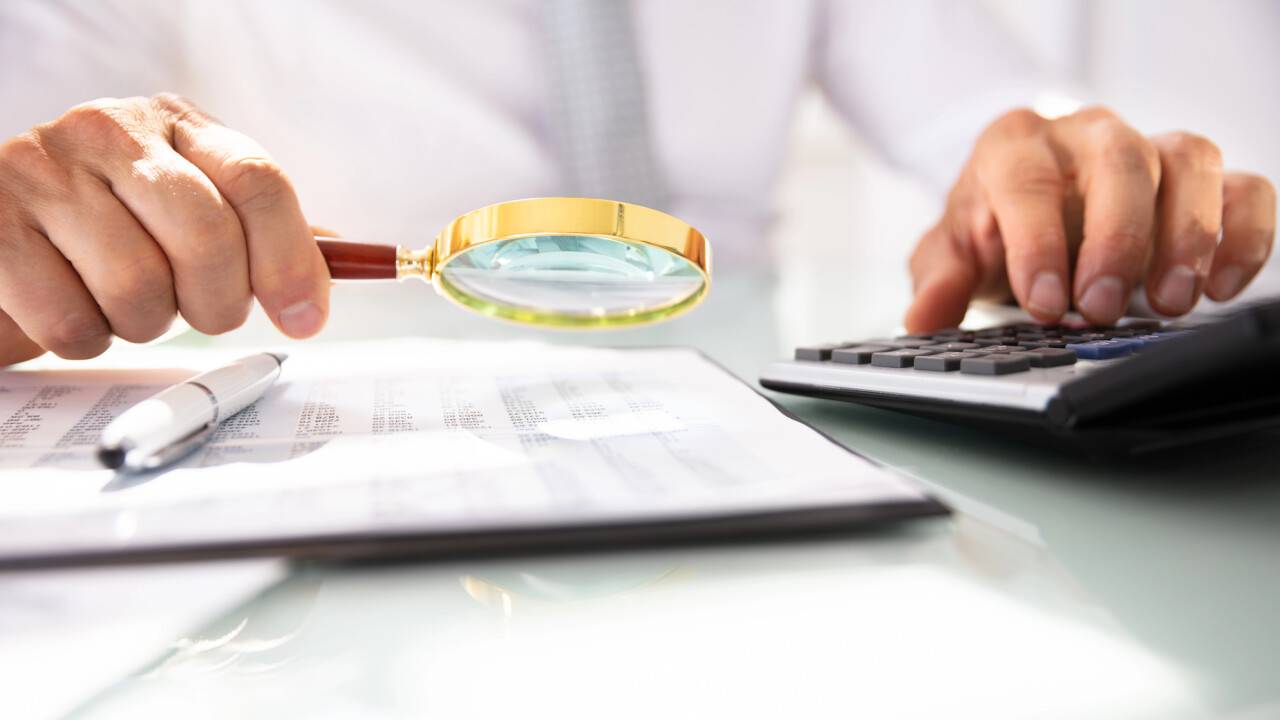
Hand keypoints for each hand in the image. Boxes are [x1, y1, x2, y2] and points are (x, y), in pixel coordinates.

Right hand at [0, 94, 329, 364]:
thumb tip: (349, 262)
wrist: (5, 236)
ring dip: (145, 323)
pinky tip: (75, 305)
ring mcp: (43, 172)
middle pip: (209, 237)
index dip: (292, 260)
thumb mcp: (191, 209)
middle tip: (203, 312)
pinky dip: (87, 338)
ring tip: (125, 300)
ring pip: (141, 289)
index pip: (258, 181)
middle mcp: (109, 131)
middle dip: (219, 302)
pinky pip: (74, 322)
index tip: (305, 317)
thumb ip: (265, 231)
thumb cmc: (113, 229)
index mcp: (177, 124)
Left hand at [905, 106, 1275, 330]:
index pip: (1027, 180)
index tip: (1044, 304)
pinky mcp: (1196, 180)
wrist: (1026, 203)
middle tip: (1100, 310)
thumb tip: (923, 317)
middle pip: (1119, 160)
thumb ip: (938, 279)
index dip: (1038, 243)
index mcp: (1015, 144)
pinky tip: (1222, 286)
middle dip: (1115, 240)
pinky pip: (1242, 188)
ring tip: (1169, 304)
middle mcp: (1086, 134)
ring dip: (1187, 236)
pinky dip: (1244, 234)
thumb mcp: (950, 250)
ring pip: (1189, 162)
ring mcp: (1149, 149)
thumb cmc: (991, 224)